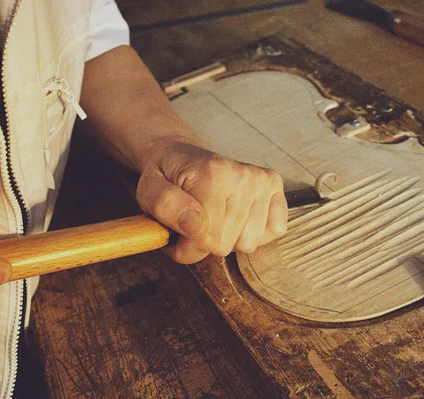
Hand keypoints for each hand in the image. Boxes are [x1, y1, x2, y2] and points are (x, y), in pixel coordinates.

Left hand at [136, 138, 287, 263]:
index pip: (206, 239)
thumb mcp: (148, 190)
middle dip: (205, 243)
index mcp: (212, 174)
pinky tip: (236, 217)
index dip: (186, 247)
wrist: (184, 156)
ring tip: (214, 218)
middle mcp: (243, 175)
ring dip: (228, 239)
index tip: (175, 235)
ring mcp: (262, 180)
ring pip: (249, 243)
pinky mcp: (275, 186)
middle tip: (193, 224)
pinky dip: (253, 233)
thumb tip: (194, 225)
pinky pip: (274, 232)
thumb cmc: (167, 177)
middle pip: (226, 245)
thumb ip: (164, 205)